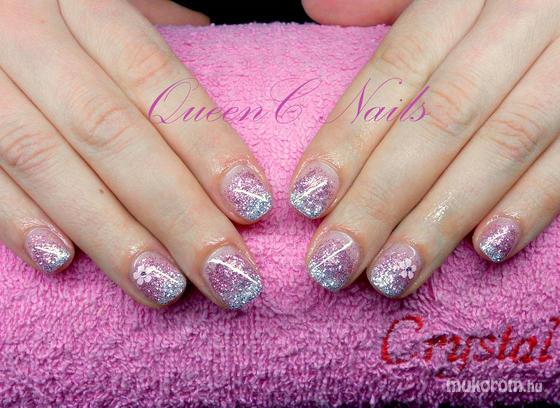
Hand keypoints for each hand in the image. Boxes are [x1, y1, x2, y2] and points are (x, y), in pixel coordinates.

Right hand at [0, 0, 271, 308]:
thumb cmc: (54, 13)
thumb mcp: (103, 6)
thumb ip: (151, 41)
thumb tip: (213, 73)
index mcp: (82, 1)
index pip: (154, 77)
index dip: (206, 143)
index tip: (252, 204)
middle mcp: (27, 34)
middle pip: (110, 131)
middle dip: (176, 211)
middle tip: (228, 273)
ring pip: (43, 160)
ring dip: (109, 233)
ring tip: (165, 287)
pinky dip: (17, 221)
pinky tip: (62, 263)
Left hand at [295, 0, 559, 296]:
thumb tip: (318, 7)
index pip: (397, 69)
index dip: (350, 136)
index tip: (308, 200)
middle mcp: (522, 21)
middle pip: (441, 118)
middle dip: (381, 198)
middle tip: (334, 261)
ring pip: (503, 146)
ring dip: (442, 218)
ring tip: (391, 274)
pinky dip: (533, 204)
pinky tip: (487, 250)